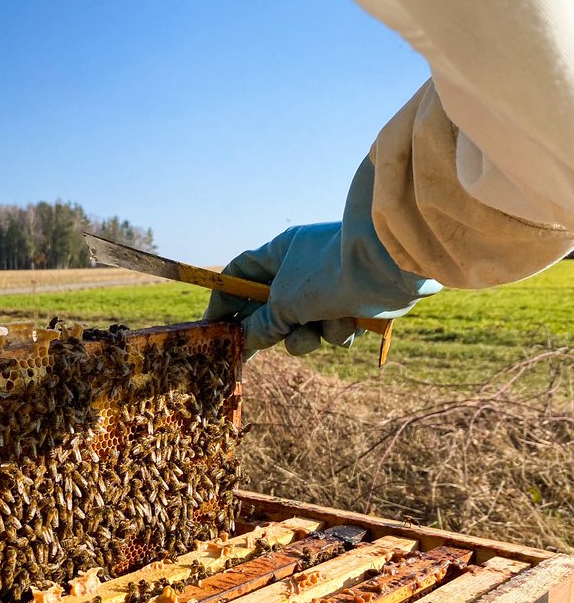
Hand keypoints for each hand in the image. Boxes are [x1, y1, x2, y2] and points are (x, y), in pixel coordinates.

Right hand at [204, 158, 441, 357]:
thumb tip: (245, 340)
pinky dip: (336, 331)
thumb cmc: (329, 273)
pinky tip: (348, 322)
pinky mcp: (354, 305)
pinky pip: (332, 328)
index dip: (225, 296)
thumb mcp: (285, 301)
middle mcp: (305, 266)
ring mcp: (331, 285)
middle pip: (272, 305)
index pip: (242, 271)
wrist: (389, 268)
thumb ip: (262, 323)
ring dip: (306, 335)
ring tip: (314, 332)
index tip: (215, 324)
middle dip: (270, 328)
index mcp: (282, 251)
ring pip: (304, 324)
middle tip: (252, 352)